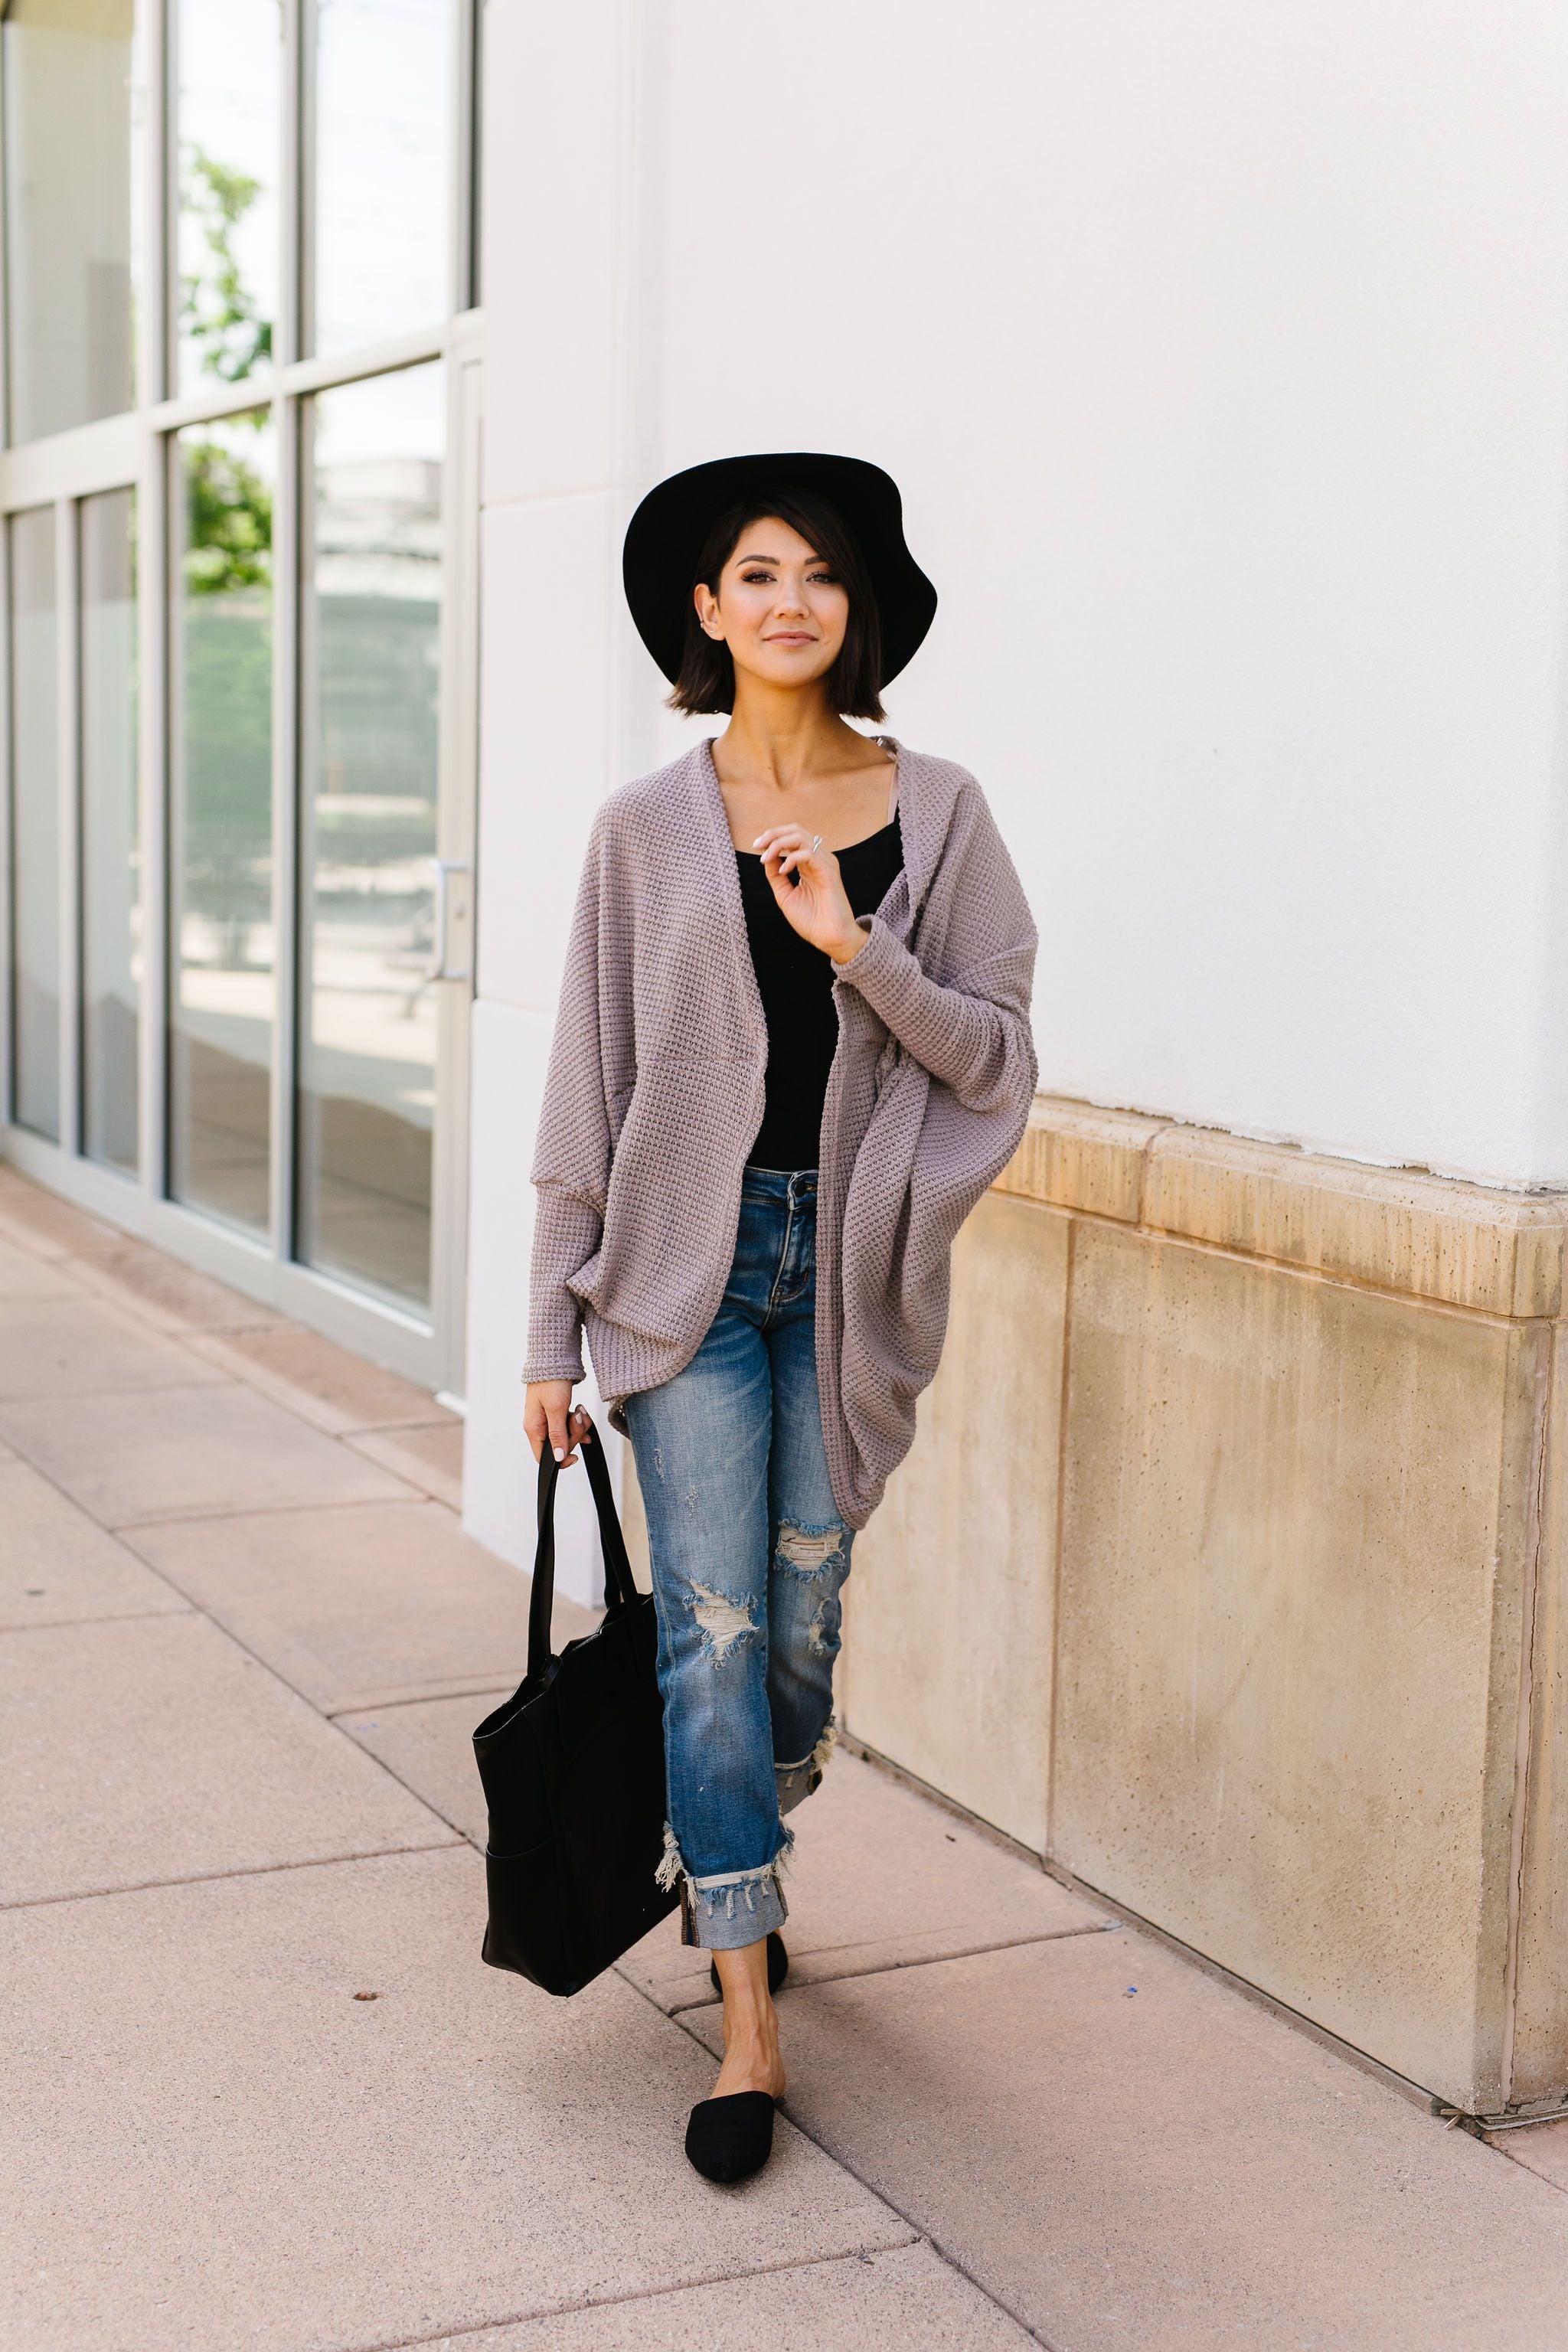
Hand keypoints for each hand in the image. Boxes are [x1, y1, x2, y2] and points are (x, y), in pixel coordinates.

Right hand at [524, 1382, 593, 1465]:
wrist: (554, 1359)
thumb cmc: (551, 1381)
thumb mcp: (556, 1410)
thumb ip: (558, 1435)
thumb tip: (558, 1458)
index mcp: (533, 1428)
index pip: (544, 1457)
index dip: (560, 1459)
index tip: (575, 1456)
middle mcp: (538, 1426)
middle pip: (559, 1445)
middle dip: (574, 1434)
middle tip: (579, 1418)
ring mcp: (546, 1420)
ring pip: (566, 1435)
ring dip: (578, 1425)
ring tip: (581, 1411)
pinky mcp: (555, 1413)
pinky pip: (568, 1425)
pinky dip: (577, 1421)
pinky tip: (582, 1413)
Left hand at [752, 824, 866, 962]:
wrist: (829, 938)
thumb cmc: (811, 920)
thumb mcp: (785, 894)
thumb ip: (775, 875)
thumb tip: (765, 856)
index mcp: (809, 863)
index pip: (792, 837)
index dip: (772, 836)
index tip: (756, 847)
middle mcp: (818, 859)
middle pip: (796, 830)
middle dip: (773, 834)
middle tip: (758, 846)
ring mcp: (825, 863)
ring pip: (801, 837)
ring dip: (778, 844)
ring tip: (766, 858)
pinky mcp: (829, 872)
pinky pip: (809, 854)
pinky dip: (791, 859)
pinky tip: (783, 871)